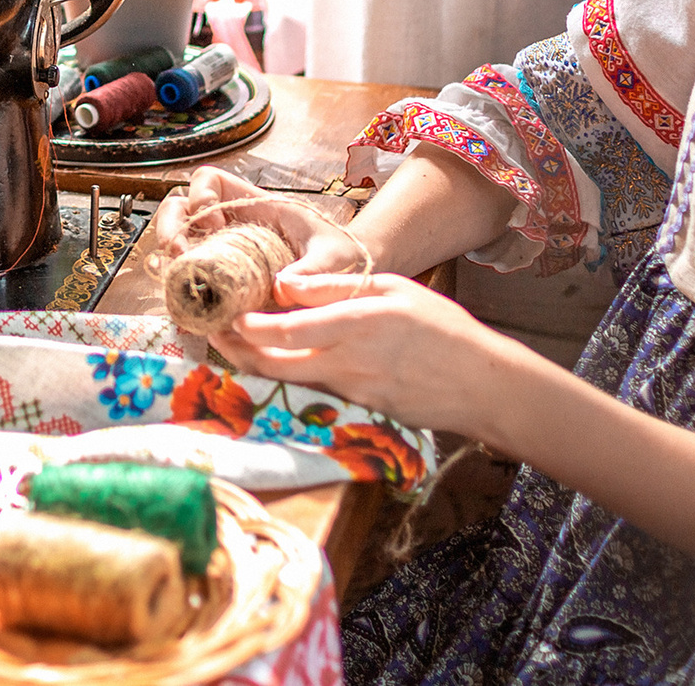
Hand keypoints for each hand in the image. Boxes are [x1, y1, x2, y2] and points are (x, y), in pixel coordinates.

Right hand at [145, 168, 367, 279]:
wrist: (345, 281)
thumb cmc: (341, 256)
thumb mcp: (334, 258)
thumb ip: (315, 270)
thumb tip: (282, 288)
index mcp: (254, 204)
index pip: (209, 180)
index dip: (202, 196)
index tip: (216, 225)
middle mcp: (230, 223)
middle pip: (179, 208)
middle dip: (170, 228)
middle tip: (181, 256)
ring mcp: (222, 250)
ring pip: (177, 241)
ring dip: (170, 259)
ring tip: (182, 283)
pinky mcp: (222, 279)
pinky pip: (189, 276)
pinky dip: (181, 288)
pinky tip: (190, 305)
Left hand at [223, 270, 517, 436]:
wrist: (480, 384)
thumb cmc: (441, 327)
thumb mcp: (391, 288)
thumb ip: (335, 287)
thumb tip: (284, 284)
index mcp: (355, 324)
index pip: (286, 331)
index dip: (249, 327)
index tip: (226, 316)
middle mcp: (347, 362)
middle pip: (275, 364)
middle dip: (238, 352)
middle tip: (214, 336)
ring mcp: (351, 392)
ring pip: (289, 381)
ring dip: (258, 366)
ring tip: (234, 348)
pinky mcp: (359, 411)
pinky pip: (315, 393)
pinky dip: (290, 379)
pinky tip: (279, 366)